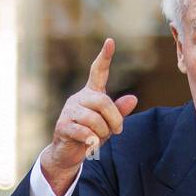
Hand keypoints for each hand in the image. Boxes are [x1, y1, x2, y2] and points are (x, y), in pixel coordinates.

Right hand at [41, 38, 137, 195]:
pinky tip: (90, 144)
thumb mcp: (108, 124)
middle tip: (118, 130)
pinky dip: (92, 141)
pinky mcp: (63, 126)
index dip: (104, 57)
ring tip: (100, 139)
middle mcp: (79, 98)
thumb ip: (119, 112)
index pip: (98, 72)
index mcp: (91, 94)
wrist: (68, 154)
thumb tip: (133, 99)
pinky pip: (84, 132)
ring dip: (103, 132)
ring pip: (94, 119)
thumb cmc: (90, 136)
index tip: (110, 41)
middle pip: (102, 102)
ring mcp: (69, 111)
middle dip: (114, 119)